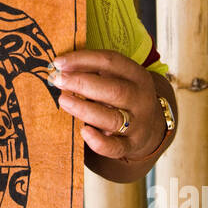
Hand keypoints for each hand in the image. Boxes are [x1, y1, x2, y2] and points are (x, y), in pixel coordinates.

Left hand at [49, 49, 170, 162]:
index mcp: (137, 75)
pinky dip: (99, 142)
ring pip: (112, 119)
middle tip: (58, 80)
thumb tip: (61, 66)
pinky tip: (83, 131)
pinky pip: (116, 147)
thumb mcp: (117, 78)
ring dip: (84, 109)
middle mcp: (141, 99)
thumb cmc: (122, 97)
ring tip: (63, 100)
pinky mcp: (132, 145)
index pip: (111, 62)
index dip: (83, 59)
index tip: (58, 62)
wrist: (149, 127)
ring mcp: (138, 124)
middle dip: (82, 83)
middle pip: (114, 90)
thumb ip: (94, 72)